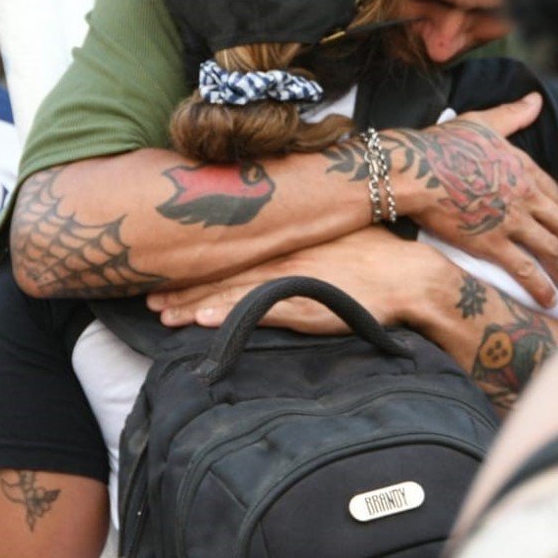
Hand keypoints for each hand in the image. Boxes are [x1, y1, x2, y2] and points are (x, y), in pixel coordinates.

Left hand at [147, 228, 433, 332]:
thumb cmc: (375, 254)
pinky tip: (206, 321)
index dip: (196, 266)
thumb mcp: (332, 236)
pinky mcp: (307, 308)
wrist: (409, 277)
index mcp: (287, 241)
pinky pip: (262, 312)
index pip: (231, 253)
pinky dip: (232, 315)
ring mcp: (293, 282)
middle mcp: (283, 257)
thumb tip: (272, 243)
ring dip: (196, 306)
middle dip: (184, 289)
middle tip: (149, 299)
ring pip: (233, 295)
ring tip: (164, 315)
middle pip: (223, 275)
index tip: (165, 273)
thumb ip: (300, 240)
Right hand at [384, 92, 557, 307]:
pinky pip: (527, 270)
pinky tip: (547, 301)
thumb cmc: (442, 145)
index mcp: (524, 168)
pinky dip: (542, 288)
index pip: (556, 194)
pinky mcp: (493, 244)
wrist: (415, 171)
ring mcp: (512, 221)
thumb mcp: (482, 122)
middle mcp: (525, 196)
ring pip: (551, 250)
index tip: (554, 223)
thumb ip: (512, 114)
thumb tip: (535, 99)